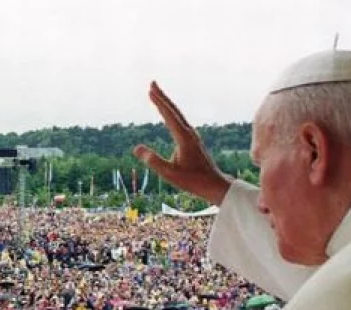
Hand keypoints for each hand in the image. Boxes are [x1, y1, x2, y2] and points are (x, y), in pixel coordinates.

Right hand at [133, 82, 232, 205]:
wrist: (214, 184)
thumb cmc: (192, 180)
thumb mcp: (169, 173)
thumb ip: (153, 160)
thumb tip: (137, 148)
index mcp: (184, 137)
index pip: (169, 115)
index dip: (159, 102)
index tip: (150, 89)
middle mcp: (189, 133)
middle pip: (174, 110)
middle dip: (162, 97)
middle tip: (152, 84)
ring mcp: (191, 136)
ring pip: (177, 115)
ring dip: (166, 104)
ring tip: (156, 96)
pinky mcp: (191, 141)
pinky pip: (179, 122)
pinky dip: (170, 114)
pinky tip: (167, 115)